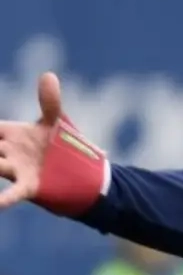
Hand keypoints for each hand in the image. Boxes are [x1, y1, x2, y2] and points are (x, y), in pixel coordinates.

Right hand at [0, 72, 61, 208]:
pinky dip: (4, 200)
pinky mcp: (30, 186)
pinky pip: (13, 193)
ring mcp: (16, 169)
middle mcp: (8, 152)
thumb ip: (50, 102)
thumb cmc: (62, 147)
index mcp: (10, 134)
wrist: (83, 174)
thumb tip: (48, 75)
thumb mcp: (56, 123)